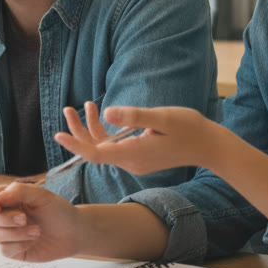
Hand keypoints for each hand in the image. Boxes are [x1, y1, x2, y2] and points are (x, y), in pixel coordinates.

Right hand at [0, 181, 83, 262]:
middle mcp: (3, 216)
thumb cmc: (58, 211)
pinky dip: (18, 244)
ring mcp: (7, 234)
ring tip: (36, 231)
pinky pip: (4, 249)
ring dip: (14, 233)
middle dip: (5, 219)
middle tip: (25, 218)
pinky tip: (32, 241)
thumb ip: (17, 191)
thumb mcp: (40, 195)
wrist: (74, 232)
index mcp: (7, 199)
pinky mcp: (13, 251)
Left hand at [56, 101, 221, 176]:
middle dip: (79, 132)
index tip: (58, 135)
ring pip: (105, 148)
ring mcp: (136, 161)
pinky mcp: (140, 157)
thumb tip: (106, 112)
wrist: (210, 146)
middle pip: (96, 151)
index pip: (95, 153)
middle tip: (67, 110)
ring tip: (83, 106)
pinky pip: (116, 147)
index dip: (75, 145)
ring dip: (92, 129)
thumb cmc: (189, 128)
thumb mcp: (161, 117)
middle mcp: (131, 162)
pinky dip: (107, 132)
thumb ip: (133, 116)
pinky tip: (104, 114)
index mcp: (133, 154)